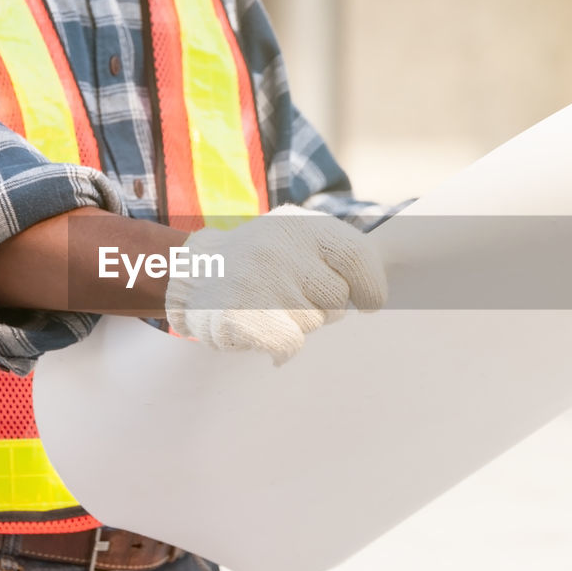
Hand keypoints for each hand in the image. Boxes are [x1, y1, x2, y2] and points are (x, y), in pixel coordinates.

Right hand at [165, 204, 387, 364]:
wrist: (191, 273)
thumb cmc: (259, 263)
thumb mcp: (295, 238)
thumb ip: (339, 254)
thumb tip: (381, 291)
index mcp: (300, 223)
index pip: (356, 257)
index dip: (371, 287)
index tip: (368, 303)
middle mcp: (280, 245)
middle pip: (337, 299)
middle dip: (323, 308)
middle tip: (291, 297)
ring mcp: (258, 278)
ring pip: (313, 323)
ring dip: (297, 324)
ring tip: (267, 306)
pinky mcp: (239, 312)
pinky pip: (290, 344)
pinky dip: (281, 347)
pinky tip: (260, 331)